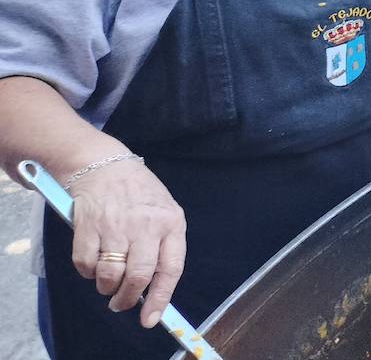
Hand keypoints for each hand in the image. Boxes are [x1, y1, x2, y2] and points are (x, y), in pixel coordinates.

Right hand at [67, 159, 185, 328]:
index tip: (150, 319)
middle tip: (120, 303)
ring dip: (106, 287)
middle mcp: (146, 225)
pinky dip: (88, 272)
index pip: (171, 268)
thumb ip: (162, 245)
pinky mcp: (89, 226)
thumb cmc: (138, 193)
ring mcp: (116, 225)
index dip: (160, 298)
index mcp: (171, 222)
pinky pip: (86, 265)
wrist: (105, 165)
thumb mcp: (163, 211)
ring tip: (107, 280)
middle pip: (138, 277)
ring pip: (110, 276)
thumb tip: (153, 288)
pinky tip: (94, 261)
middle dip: (127, 299)